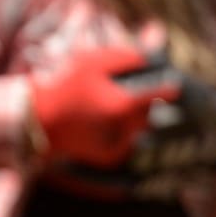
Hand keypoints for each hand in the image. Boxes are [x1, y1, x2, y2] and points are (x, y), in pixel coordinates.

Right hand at [29, 45, 177, 166]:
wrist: (39, 123)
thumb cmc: (67, 86)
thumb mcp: (95, 63)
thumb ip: (127, 58)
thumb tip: (152, 57)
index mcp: (122, 105)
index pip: (159, 95)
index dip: (170, 87)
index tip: (177, 83)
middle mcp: (123, 129)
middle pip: (151, 113)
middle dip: (150, 103)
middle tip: (142, 93)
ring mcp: (117, 147)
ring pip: (142, 130)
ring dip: (139, 119)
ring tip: (121, 107)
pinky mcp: (110, 159)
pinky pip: (129, 143)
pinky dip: (126, 133)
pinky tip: (109, 123)